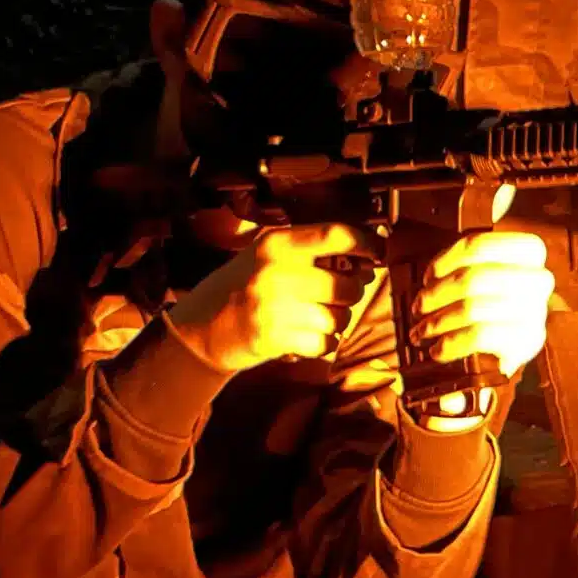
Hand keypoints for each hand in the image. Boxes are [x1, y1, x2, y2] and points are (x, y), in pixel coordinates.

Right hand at [166, 224, 377, 373]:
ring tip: (315, 316)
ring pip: (339, 317)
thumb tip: (367, 257)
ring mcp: (275, 308)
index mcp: (277, 244)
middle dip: (350, 293)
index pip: (336, 235)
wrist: (200, 329)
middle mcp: (277, 273)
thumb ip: (309, 250)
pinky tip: (307, 335)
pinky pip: (326, 343)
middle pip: (347, 285)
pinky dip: (324, 342)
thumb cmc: (243, 286)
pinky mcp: (275, 339)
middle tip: (339, 294)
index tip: (378, 251)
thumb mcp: (266, 255)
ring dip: (336, 320)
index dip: (366, 243)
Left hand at [400, 229, 553, 432]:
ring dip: (437, 322)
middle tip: (418, 308)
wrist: (511, 349)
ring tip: (421, 332)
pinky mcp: (527, 342)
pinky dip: (451, 343)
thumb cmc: (489, 304)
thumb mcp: (482, 275)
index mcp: (529, 252)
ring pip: (473, 308)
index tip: (429, 277)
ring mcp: (536, 311)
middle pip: (474, 278)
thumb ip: (463, 264)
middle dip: (437, 295)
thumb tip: (430, 277)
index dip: (447, 260)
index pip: (479, 245)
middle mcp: (538, 279)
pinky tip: (438, 349)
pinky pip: (480, 336)